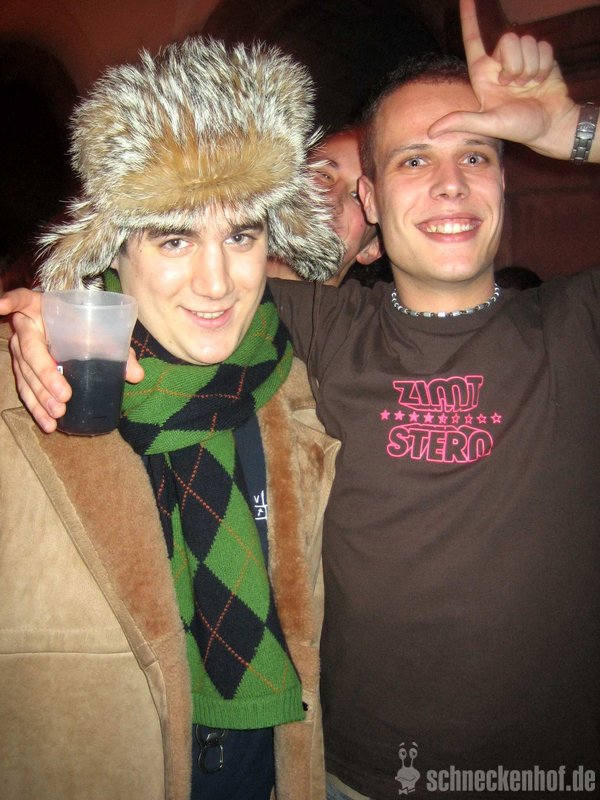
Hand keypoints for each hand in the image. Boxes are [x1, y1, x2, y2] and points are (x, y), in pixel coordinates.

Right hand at [0, 288, 142, 432]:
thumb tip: (136, 375)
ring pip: (24, 374)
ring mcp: (20, 350)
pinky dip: (36, 407)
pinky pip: (25, 389)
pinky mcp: (22, 370)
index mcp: (40, 308)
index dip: (11, 301)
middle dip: (45, 375)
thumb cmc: (86, 327)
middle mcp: (25, 328)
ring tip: (56, 416)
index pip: (22, 299)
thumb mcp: (103, 334)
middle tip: (63, 396)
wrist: (72, 330)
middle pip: (29, 350)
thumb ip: (118, 351)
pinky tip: (46, 424)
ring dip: (39, 397)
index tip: (1, 306)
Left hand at [429, 0, 581, 160]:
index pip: (473, 40)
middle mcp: (500, 63)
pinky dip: (545, 66)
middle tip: (515, 87)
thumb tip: (431, 132)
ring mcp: (521, 59)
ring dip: (531, 67)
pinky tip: (542, 81)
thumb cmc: (518, 127)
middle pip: (508, 39)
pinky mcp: (541, 57)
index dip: (469, 18)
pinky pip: (543, 46)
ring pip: (526, 41)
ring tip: (528, 87)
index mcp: (483, 74)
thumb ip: (461, 121)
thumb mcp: (488, 124)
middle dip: (515, 64)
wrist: (550, 126)